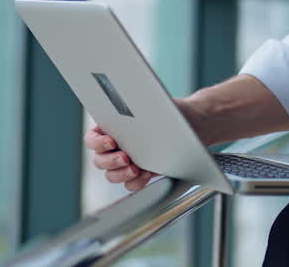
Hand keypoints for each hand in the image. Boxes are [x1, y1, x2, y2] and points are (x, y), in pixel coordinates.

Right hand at [82, 98, 208, 191]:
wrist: (195, 125)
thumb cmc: (173, 111)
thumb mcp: (158, 103)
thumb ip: (140, 105)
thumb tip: (129, 104)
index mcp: (112, 127)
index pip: (92, 138)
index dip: (97, 142)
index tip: (112, 141)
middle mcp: (116, 146)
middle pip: (99, 160)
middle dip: (110, 161)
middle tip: (126, 158)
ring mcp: (127, 162)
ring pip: (111, 175)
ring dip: (121, 174)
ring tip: (136, 169)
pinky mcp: (140, 175)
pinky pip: (130, 185)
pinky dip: (136, 182)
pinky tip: (147, 174)